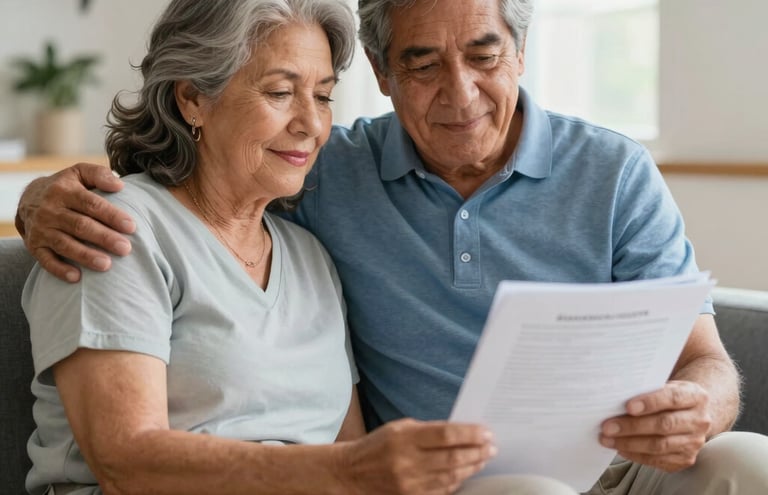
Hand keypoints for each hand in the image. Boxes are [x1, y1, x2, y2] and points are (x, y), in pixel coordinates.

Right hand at [17, 163, 135, 281]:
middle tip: (125, 248)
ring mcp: (41, 229)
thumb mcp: (79, 172)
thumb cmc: (67, 187)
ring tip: (107, 265)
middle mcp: (50, 210)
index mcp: (64, 191)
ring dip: (85, 256)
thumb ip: (100, 175)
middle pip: (80, 226)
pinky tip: (77, 278)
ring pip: (64, 244)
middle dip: (104, 238)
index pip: (91, 204)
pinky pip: (46, 260)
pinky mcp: (34, 246)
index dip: (111, 215)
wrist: (29, 198)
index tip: (131, 227)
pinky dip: (60, 270)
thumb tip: (120, 185)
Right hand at [336, 418, 495, 494]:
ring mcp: (410, 483)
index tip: (486, 432)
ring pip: (452, 476)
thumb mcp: (399, 428)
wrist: (350, 474)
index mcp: (405, 438)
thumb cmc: (378, 446)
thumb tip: (460, 432)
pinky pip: (442, 491)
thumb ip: (428, 430)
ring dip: (472, 467)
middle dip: (478, 451)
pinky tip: (465, 473)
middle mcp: (408, 462)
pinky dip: (457, 482)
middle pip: (453, 457)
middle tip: (492, 447)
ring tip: (483, 459)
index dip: (470, 434)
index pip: (446, 435)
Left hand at [599, 380, 711, 471]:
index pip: (672, 398)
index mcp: (696, 396)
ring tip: (607, 439)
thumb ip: (646, 389)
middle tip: (607, 427)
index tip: (627, 406)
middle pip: (664, 425)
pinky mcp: (686, 459)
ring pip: (660, 445)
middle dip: (632, 426)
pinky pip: (658, 460)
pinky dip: (636, 455)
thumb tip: (614, 398)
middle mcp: (699, 420)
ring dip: (630, 443)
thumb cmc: (669, 396)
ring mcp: (694, 442)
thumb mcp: (664, 385)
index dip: (650, 402)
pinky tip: (620, 448)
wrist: (691, 413)